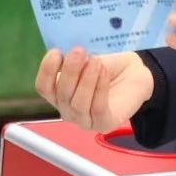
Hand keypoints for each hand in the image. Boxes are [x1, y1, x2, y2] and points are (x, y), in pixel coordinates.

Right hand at [34, 48, 154, 132]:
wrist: (132, 74)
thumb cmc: (106, 65)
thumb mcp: (87, 58)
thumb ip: (73, 58)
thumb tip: (66, 51)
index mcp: (58, 92)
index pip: (43, 87)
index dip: (47, 70)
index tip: (56, 52)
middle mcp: (67, 109)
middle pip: (62, 94)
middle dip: (70, 71)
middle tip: (79, 52)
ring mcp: (84, 120)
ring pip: (78, 103)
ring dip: (86, 80)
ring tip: (95, 61)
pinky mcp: (103, 123)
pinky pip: (98, 108)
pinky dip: (99, 88)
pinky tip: (104, 72)